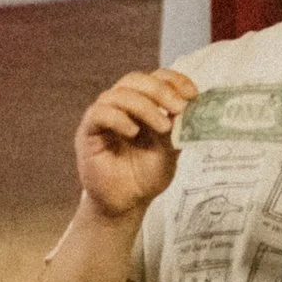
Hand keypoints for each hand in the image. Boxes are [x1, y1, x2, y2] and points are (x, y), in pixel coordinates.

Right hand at [75, 68, 196, 218]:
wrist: (126, 203)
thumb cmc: (147, 175)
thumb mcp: (169, 150)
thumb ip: (176, 128)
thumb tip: (188, 107)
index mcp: (143, 104)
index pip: (155, 78)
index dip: (174, 80)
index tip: (193, 94)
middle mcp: (121, 105)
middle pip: (135, 80)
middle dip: (160, 90)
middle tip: (178, 108)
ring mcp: (103, 116)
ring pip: (119, 94)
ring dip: (144, 107)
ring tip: (162, 128)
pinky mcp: (88, 132)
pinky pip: (99, 113)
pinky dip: (118, 118)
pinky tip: (133, 132)